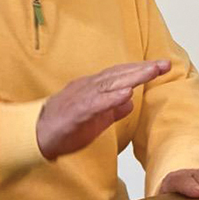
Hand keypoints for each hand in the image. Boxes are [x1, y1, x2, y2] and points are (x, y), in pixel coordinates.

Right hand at [37, 61, 169, 159]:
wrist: (34, 136)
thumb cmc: (64, 126)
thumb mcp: (95, 117)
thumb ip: (112, 109)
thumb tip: (130, 101)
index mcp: (94, 88)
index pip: (121, 75)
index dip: (141, 70)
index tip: (161, 66)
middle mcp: (89, 87)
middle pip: (119, 74)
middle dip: (143, 68)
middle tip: (164, 63)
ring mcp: (82, 97)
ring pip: (110, 83)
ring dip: (133, 76)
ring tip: (152, 71)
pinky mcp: (75, 111)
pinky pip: (95, 103)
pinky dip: (111, 97)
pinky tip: (126, 93)